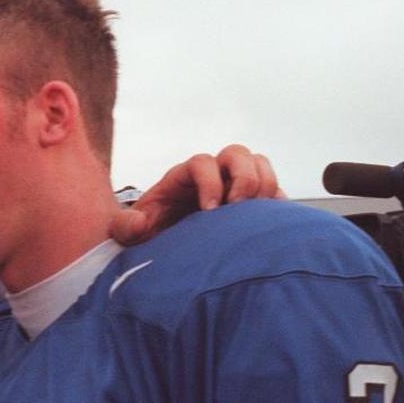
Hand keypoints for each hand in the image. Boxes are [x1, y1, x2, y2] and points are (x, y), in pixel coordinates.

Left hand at [109, 144, 283, 244]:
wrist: (169, 249)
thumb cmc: (151, 237)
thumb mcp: (131, 233)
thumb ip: (125, 227)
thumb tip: (137, 222)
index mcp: (183, 178)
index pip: (201, 162)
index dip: (209, 181)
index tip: (210, 210)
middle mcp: (212, 175)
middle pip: (236, 154)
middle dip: (243, 177)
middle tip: (238, 208)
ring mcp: (234, 184)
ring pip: (259, 164)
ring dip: (264, 185)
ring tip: (257, 215)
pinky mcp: (252, 202)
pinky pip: (275, 190)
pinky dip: (278, 202)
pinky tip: (271, 224)